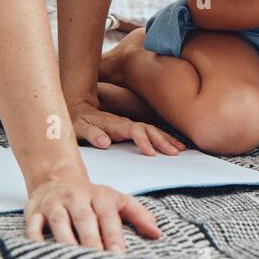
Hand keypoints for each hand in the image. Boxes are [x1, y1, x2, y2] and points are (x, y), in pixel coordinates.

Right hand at [25, 174, 158, 251]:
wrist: (56, 178)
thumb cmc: (89, 196)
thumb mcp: (116, 200)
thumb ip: (137, 214)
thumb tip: (156, 232)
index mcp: (99, 195)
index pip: (108, 216)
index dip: (113, 235)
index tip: (118, 254)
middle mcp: (77, 197)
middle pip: (84, 219)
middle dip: (91, 240)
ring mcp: (55, 204)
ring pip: (60, 222)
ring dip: (66, 241)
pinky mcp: (35, 211)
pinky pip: (33, 226)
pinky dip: (35, 239)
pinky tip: (41, 253)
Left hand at [68, 98, 184, 154]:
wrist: (78, 105)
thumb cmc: (78, 120)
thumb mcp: (79, 127)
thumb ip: (92, 134)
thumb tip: (105, 142)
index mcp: (115, 124)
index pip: (134, 131)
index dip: (143, 141)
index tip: (151, 153)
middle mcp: (125, 123)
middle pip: (148, 130)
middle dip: (162, 141)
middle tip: (174, 153)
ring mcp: (129, 125)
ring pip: (152, 130)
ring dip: (166, 139)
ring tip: (180, 149)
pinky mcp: (131, 129)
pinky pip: (150, 132)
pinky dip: (163, 138)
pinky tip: (173, 144)